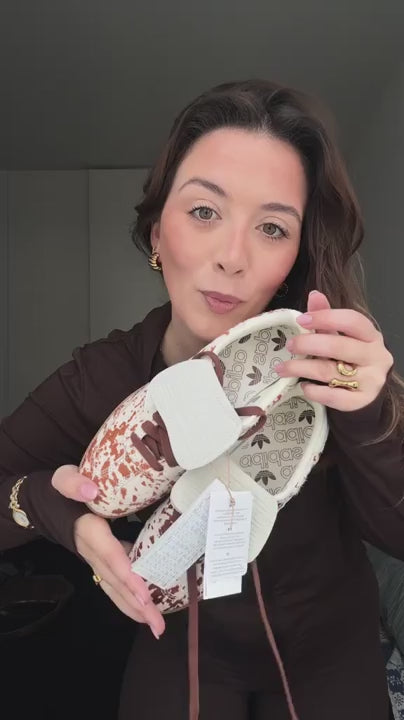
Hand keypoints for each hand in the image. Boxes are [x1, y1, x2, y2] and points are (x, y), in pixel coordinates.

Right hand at [52, 465, 164, 637]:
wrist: (43, 502)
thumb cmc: (59, 489)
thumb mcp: (63, 478)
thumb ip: (73, 483)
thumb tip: (91, 490)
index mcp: (88, 530)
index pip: (110, 555)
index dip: (127, 576)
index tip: (145, 595)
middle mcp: (90, 551)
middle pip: (114, 581)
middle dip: (136, 603)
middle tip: (158, 626)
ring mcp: (93, 559)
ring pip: (113, 587)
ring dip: (133, 607)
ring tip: (155, 625)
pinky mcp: (98, 560)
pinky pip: (112, 582)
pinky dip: (127, 597)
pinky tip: (144, 606)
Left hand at [277, 290, 393, 410]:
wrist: (365, 390)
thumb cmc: (350, 358)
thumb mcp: (341, 335)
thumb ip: (327, 316)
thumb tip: (314, 295)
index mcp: (371, 335)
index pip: (352, 321)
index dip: (326, 318)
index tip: (301, 320)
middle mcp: (376, 357)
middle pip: (339, 347)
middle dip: (308, 344)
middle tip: (289, 345)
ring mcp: (371, 380)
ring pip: (331, 372)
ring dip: (301, 368)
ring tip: (283, 367)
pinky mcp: (362, 401)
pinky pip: (335, 397)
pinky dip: (315, 391)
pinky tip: (303, 386)